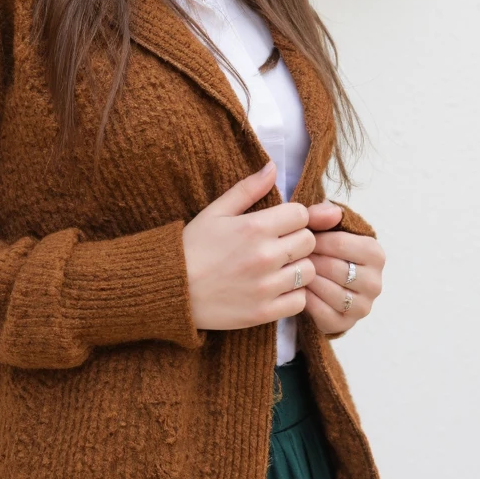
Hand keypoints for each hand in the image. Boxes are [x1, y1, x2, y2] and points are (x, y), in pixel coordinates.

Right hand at [182, 161, 319, 331]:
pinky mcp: (264, 312)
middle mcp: (265, 256)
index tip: (281, 223)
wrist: (170, 288)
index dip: (293, 217)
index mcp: (254, 227)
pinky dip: (292, 295)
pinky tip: (274, 288)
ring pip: (308, 271)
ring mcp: (266, 286)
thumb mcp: (216, 211)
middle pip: (309, 241)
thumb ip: (248, 189)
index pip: (301, 214)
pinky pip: (300, 301)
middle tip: (279, 244)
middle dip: (297, 240)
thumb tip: (272, 166)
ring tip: (278, 267)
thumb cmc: (193, 247)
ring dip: (297, 268)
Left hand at [299, 201, 384, 335]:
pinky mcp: (346, 324)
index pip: (339, 243)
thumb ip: (323, 213)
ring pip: (330, 292)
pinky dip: (306, 300)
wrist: (320, 277)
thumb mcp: (322, 226)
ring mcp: (363, 306)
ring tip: (293, 271)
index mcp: (375, 253)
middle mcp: (375, 282)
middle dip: (309, 260)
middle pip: (334, 269)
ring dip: (307, 280)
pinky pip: (323, 313)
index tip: (298, 238)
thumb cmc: (322, 246)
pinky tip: (297, 289)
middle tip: (290, 256)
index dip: (313, 240)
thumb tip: (331, 213)